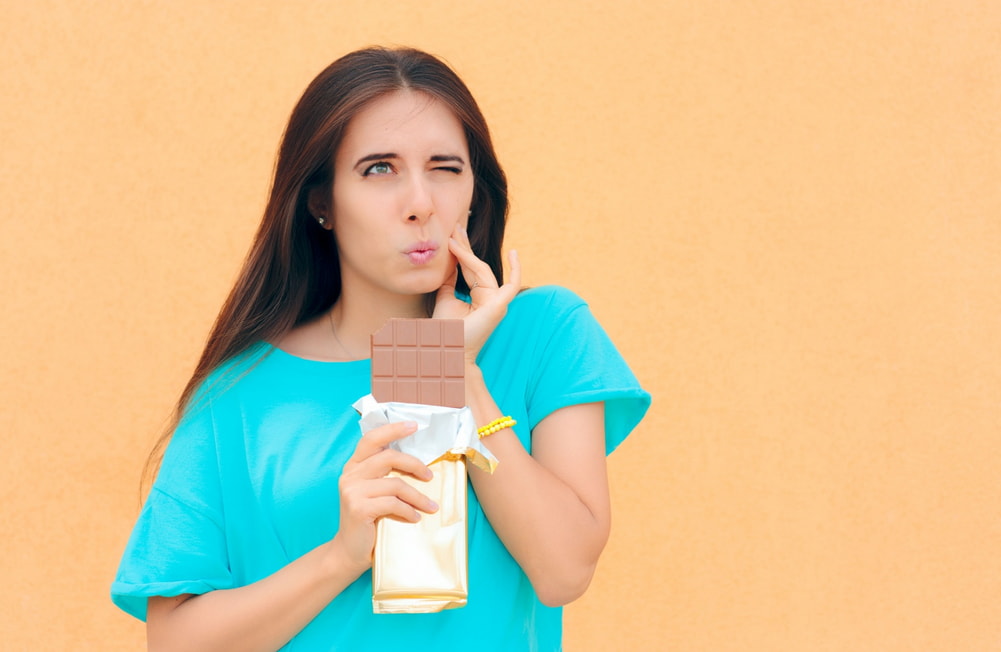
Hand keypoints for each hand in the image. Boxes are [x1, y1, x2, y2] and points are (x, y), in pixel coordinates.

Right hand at [332, 420, 438, 571]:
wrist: (348, 552)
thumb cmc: (368, 521)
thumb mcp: (374, 493)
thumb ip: (385, 476)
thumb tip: (418, 464)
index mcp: (354, 466)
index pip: (372, 439)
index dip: (393, 430)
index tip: (414, 425)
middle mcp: (350, 475)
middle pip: (388, 457)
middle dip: (414, 464)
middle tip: (430, 476)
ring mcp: (352, 491)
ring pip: (394, 483)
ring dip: (418, 496)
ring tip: (431, 506)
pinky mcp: (358, 508)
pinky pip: (392, 503)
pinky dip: (409, 510)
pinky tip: (415, 517)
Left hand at [433, 223, 521, 362]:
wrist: (447, 347)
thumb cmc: (446, 328)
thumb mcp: (445, 297)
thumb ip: (450, 279)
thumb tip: (451, 261)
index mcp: (479, 298)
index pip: (470, 270)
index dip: (461, 253)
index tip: (451, 236)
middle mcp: (490, 298)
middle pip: (478, 267)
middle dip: (465, 247)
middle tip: (455, 227)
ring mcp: (497, 302)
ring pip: (484, 271)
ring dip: (467, 254)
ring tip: (453, 239)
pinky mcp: (500, 305)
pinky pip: (512, 285)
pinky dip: (516, 270)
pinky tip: (514, 253)